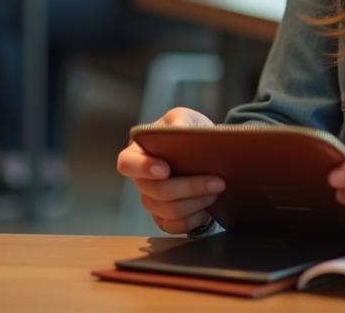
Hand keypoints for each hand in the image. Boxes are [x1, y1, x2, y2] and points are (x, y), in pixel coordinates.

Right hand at [116, 107, 222, 233]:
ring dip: (196, 202)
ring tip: (217, 191)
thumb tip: (179, 130)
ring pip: (169, 211)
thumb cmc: (188, 132)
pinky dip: (193, 219)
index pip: (127, 163)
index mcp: (138, 152)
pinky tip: (207, 209)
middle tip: (217, 181)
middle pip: (156, 191)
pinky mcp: (163, 217)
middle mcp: (141, 180)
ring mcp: (150, 201)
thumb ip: (179, 120)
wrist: (205, 151)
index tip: (165, 169)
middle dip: (190, 187)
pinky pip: (174, 226)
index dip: (143, 168)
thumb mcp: (184, 118)